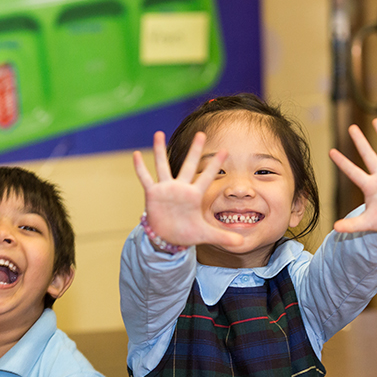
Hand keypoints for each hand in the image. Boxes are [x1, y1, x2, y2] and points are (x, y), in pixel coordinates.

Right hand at [133, 131, 243, 249]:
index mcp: (194, 195)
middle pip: (188, 165)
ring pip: (162, 166)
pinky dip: (140, 168)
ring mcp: (166, 189)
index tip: (225, 150)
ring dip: (159, 150)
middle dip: (195, 150)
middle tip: (201, 134)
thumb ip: (223, 237)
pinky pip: (145, 178)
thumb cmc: (187, 233)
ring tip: (158, 133)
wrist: (167, 238)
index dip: (215, 164)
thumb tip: (241, 243)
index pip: (207, 176)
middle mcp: (181, 188)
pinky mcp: (153, 194)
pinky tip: (135, 155)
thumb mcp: (206, 235)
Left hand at [329, 119, 376, 236]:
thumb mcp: (367, 224)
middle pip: (368, 155)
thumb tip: (335, 229)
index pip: (353, 172)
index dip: (343, 162)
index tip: (331, 152)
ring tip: (376, 120)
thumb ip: (352, 225)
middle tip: (351, 127)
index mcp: (369, 187)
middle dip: (360, 141)